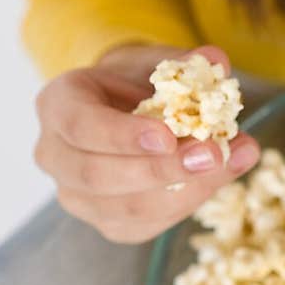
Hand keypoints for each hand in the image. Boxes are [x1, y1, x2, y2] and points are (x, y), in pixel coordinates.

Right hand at [32, 40, 260, 243]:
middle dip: (160, 169)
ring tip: (231, 162)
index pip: (80, 125)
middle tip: (212, 155)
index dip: (123, 136)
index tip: (168, 137)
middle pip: (98, 175)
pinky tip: (220, 178)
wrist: (127, 108)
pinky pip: (145, 225)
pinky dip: (186, 204)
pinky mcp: (105, 223)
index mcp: (57, 104)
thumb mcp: (155, 61)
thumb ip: (183, 61)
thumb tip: (216, 60)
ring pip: (124, 209)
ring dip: (184, 190)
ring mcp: (75, 195)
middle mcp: (54, 155)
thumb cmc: (136, 80)